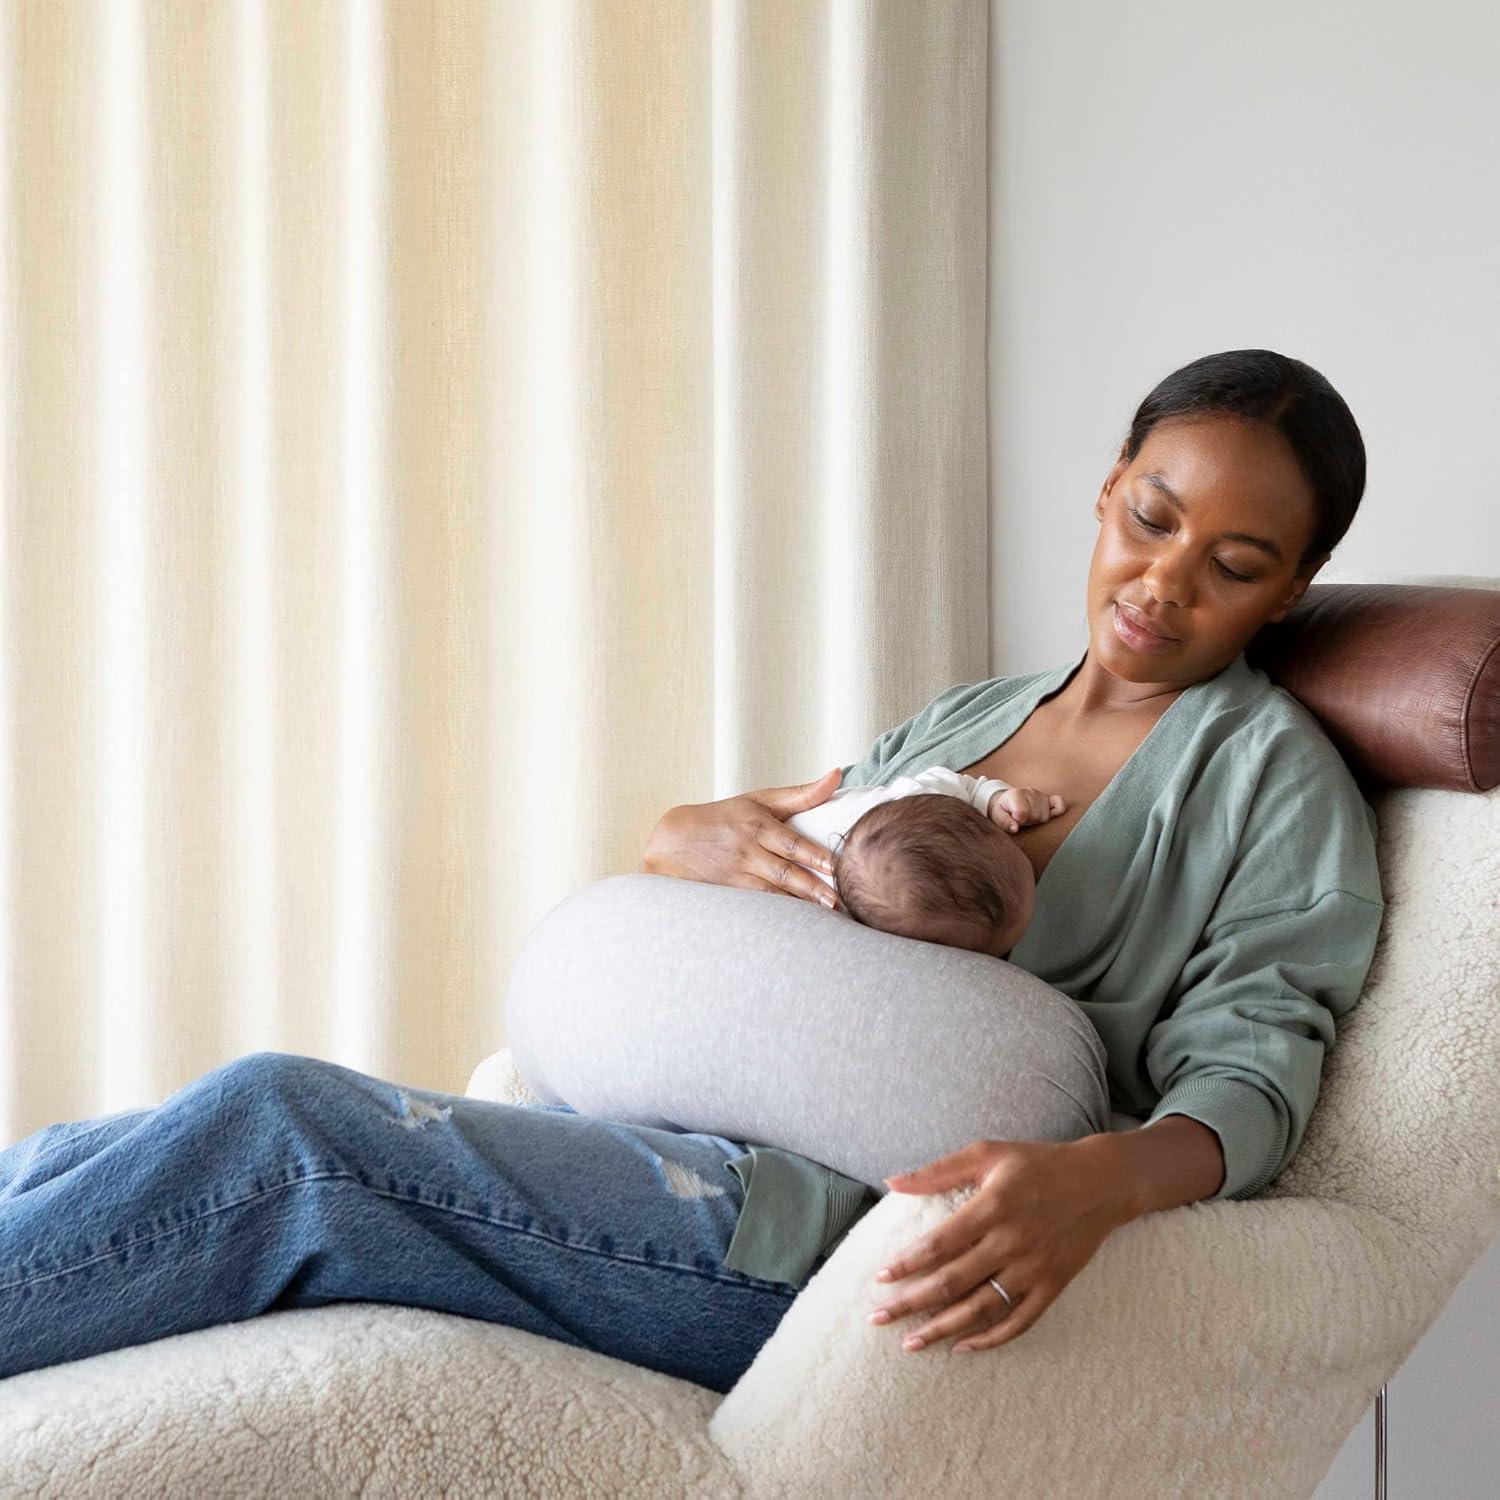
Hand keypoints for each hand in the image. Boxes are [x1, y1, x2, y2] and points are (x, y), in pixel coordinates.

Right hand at [640, 768, 844, 910]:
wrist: (674, 840)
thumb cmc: (725, 816)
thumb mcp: (760, 799)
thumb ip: (802, 794)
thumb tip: (837, 775)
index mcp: (757, 825)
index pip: (792, 843)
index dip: (815, 856)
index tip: (838, 866)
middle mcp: (747, 850)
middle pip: (784, 872)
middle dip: (812, 887)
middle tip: (837, 900)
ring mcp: (737, 874)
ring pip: (772, 892)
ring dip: (799, 905)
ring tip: (825, 915)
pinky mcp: (730, 893)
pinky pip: (758, 905)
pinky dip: (779, 913)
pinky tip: (799, 923)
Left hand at [866, 1135, 1133, 1352]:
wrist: (1101, 1182)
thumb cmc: (1037, 1163)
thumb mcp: (987, 1153)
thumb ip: (938, 1170)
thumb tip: (892, 1181)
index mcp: (992, 1207)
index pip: (939, 1244)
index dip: (907, 1264)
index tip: (879, 1278)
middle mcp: (1012, 1242)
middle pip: (952, 1282)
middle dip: (911, 1304)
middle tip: (878, 1319)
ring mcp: (1034, 1268)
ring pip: (980, 1309)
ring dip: (942, 1329)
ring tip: (911, 1344)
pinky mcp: (1053, 1285)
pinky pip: (1019, 1322)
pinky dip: (990, 1339)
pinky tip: (962, 1348)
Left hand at [988, 787, 1065, 834]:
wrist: (1007, 800)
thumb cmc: (1003, 809)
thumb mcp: (997, 815)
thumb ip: (1004, 822)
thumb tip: (1015, 828)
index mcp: (1016, 795)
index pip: (1023, 812)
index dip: (1019, 821)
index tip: (1014, 821)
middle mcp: (1030, 792)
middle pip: (1036, 816)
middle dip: (1028, 821)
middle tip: (1021, 819)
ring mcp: (1041, 795)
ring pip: (1046, 816)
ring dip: (1037, 820)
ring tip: (1029, 816)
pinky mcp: (1049, 799)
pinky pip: (1060, 804)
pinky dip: (1058, 811)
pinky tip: (1049, 814)